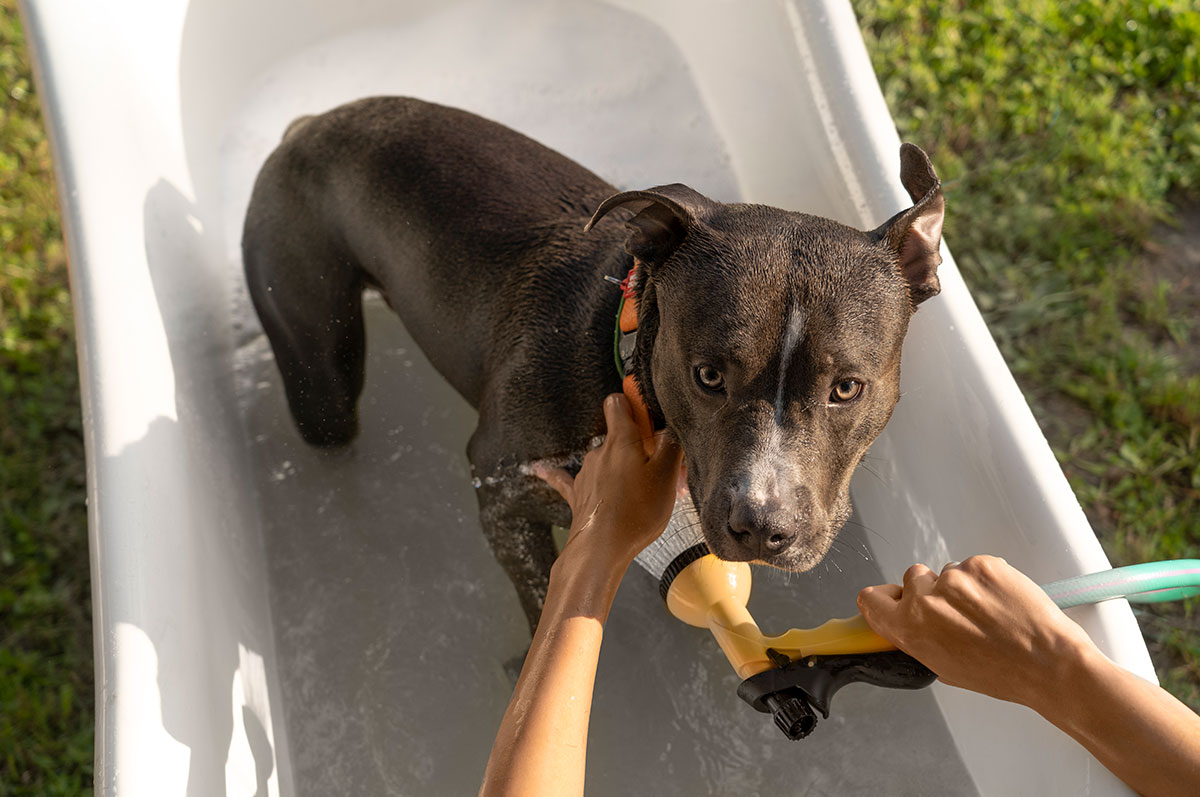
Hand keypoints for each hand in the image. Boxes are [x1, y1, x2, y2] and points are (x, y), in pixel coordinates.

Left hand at [532, 394, 681, 568]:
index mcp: (621, 440)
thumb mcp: (666, 475)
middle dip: (639, 449)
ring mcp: (586, 473)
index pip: (618, 402)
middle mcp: (599, 451)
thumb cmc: (636, 513)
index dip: (633, 403)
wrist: (602, 548)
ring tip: (644, 494)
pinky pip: (568, 479)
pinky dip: (557, 473)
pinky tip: (540, 469)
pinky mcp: (578, 494)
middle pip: (619, 437)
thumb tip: (670, 426)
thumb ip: (670, 444)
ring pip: (607, 461)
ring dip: (625, 471)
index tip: (647, 412)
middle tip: (661, 471)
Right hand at [857, 555, 1097, 708]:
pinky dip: (987, 580)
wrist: (1048, 663)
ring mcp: (955, 578)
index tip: (894, 600)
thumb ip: (918, 639)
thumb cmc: (1002, 674)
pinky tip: (1003, 602)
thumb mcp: (945, 668)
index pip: (871, 599)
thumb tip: (909, 622)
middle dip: (931, 590)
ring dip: (963, 587)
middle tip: (957, 612)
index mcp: (911, 629)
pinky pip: (974, 566)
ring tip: (990, 612)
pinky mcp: (982, 565)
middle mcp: (927, 600)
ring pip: (948, 572)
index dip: (883, 599)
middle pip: (913, 577)